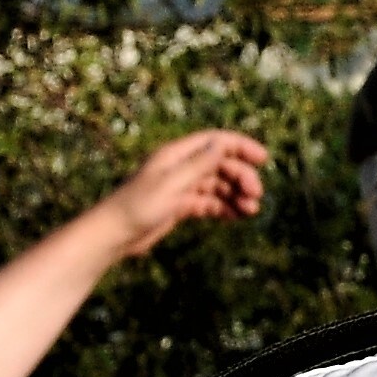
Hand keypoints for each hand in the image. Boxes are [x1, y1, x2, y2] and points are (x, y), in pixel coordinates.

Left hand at [89, 129, 269, 261]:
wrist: (114, 234)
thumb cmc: (137, 206)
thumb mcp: (171, 184)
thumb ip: (198, 165)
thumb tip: (222, 143)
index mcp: (175, 155)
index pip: (214, 142)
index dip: (240, 146)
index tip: (263, 159)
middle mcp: (179, 168)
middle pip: (219, 164)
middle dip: (240, 177)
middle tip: (255, 195)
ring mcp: (180, 187)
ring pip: (216, 186)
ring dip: (235, 195)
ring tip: (250, 211)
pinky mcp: (179, 206)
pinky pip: (208, 203)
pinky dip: (223, 208)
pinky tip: (236, 216)